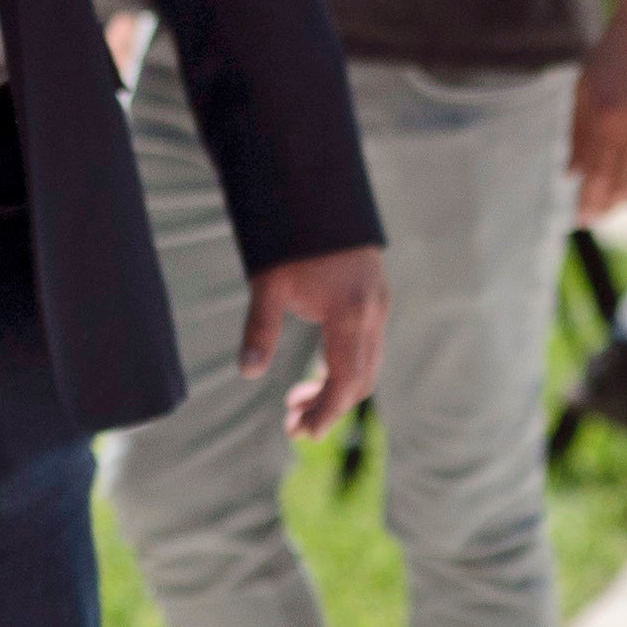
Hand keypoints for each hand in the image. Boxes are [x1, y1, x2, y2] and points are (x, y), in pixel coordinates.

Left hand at [244, 244, 387, 437]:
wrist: (319, 193)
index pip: (346, 379)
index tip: (304, 433)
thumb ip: (260, 329)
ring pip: (367, 365)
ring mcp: (379, 305)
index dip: (327, 411)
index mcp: (350, 312)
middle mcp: (373, 312)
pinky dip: (344, 368)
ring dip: (336, 390)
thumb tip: (247, 372)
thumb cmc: (291, 238)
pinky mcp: (375, 300)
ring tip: (295, 402)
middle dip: (329, 407)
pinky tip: (315, 374)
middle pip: (362, 379)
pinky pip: (367, 347)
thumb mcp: (268, 284)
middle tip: (292, 424)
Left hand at [569, 9, 626, 217]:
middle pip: (621, 185)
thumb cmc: (614, 57)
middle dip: (607, 205)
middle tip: (598, 214)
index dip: (589, 202)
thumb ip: (578, 135)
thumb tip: (572, 175)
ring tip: (620, 198)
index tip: (582, 220)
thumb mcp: (585, 91)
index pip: (596, 174)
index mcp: (605, 117)